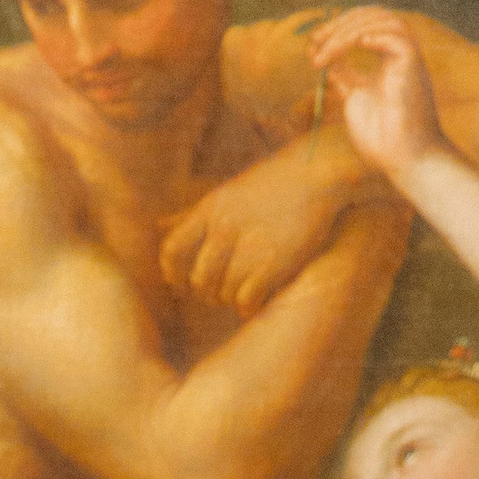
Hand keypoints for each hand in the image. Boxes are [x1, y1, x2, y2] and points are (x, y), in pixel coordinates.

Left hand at [160, 143, 355, 315]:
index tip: (181, 284)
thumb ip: (191, 214)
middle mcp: (225, 227)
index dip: (172, 274)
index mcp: (210, 209)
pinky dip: (251, 306)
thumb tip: (158, 226)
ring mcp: (249, 245)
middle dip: (208, 292)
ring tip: (248, 287)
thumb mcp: (226, 193)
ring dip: (234, 298)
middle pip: (199, 281)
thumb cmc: (272, 184)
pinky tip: (260, 296)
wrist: (320, 172)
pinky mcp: (273, 263)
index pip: (171, 251)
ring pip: (224, 295)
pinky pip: (247, 302)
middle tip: (224, 289)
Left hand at [312, 9, 446, 181]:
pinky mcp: (413, 63)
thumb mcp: (354, 96)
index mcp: (388, 59)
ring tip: (326, 51)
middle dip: (341, 24)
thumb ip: (343, 75)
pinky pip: (395, 36)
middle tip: (316, 39)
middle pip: (373, 16)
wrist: (402, 159)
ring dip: (349, 31)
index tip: (313, 42)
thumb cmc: (382, 136)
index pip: (365, 26)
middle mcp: (399, 53)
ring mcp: (408, 57)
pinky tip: (355, 45)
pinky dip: (373, 35)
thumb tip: (321, 56)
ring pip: (383, 21)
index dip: (339, 28)